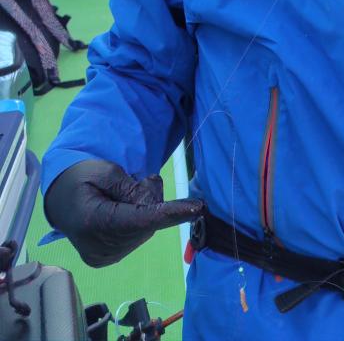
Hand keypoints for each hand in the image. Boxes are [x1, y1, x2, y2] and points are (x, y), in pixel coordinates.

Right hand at [44, 159, 204, 266]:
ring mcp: (103, 257)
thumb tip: (154, 204)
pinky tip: (127, 209)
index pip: (139, 220)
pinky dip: (140, 221)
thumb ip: (131, 186)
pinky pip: (137, 237)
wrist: (60, 200)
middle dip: (154, 201)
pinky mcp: (107, 259)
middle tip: (146, 179)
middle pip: (145, 225)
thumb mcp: (105, 170)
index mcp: (93, 222)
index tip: (196, 208)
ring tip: (129, 193)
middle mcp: (98, 247)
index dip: (169, 213)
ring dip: (148, 211)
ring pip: (144, 232)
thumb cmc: (82, 178)